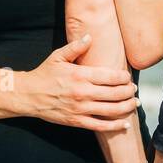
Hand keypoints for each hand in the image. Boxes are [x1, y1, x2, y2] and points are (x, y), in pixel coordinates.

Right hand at [15, 34, 138, 130]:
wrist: (28, 95)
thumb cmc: (44, 74)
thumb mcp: (57, 56)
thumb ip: (75, 46)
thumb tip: (90, 36)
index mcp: (80, 75)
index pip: (110, 77)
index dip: (124, 77)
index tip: (128, 77)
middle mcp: (82, 93)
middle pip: (115, 93)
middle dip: (129, 92)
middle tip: (134, 89)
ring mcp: (80, 109)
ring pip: (111, 110)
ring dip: (127, 107)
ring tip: (134, 103)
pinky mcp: (76, 121)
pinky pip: (100, 126)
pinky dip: (115, 125)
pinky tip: (125, 124)